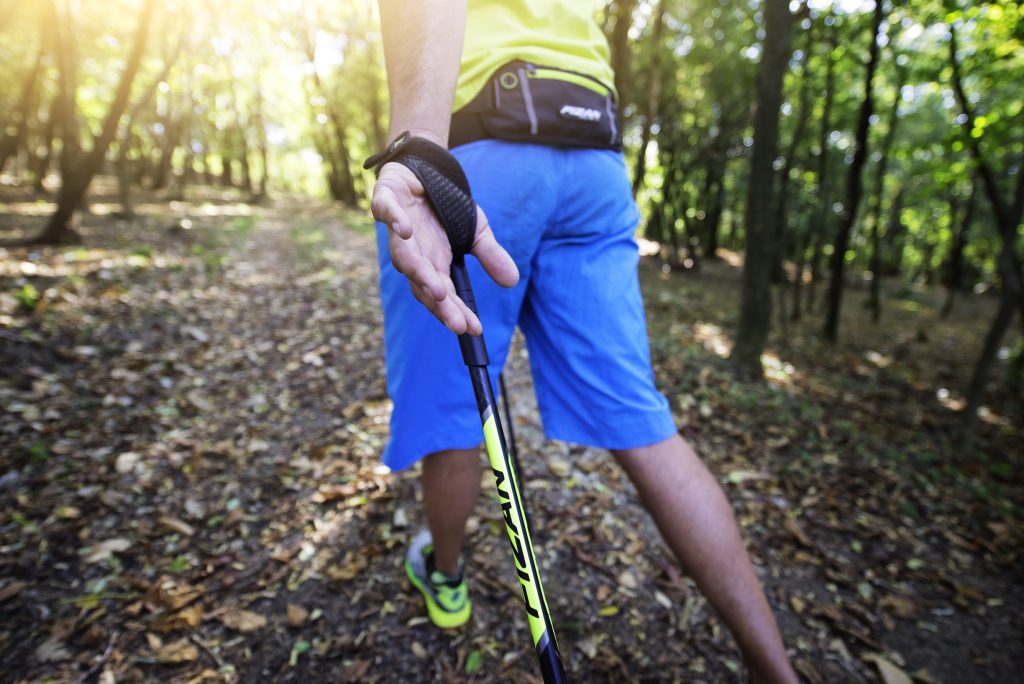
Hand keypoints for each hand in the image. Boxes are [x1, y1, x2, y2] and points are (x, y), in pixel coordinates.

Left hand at [371, 161, 518, 334]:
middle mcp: (413, 252)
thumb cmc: (447, 207)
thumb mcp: (476, 232)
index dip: (456, 312)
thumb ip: (490, 256)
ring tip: (439, 291)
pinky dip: (394, 221)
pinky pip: (386, 213)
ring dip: (420, 273)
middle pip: (422, 284)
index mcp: (433, 263)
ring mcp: (397, 229)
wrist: (424, 170)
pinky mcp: (386, 200)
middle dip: (440, 304)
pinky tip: (406, 231)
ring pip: (404, 257)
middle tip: (456, 323)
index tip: (472, 329)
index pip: (443, 295)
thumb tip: (512, 281)